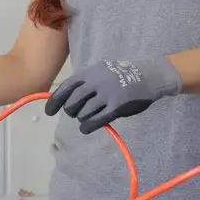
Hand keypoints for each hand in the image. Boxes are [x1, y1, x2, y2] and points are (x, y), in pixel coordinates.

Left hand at [45, 57, 182, 133]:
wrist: (150, 76)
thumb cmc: (124, 75)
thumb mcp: (102, 71)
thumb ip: (86, 82)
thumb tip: (67, 97)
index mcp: (90, 72)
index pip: (66, 87)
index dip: (55, 101)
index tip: (49, 112)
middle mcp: (96, 82)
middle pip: (72, 103)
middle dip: (71, 111)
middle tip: (77, 113)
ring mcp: (106, 94)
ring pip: (83, 114)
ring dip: (83, 119)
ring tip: (90, 117)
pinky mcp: (116, 107)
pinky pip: (95, 121)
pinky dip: (88, 127)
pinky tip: (87, 128)